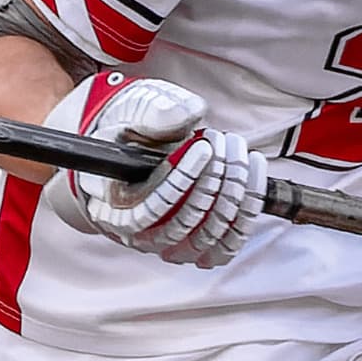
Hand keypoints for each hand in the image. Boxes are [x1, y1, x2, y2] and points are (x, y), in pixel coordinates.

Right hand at [48, 73, 266, 268]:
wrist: (136, 148)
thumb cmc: (133, 130)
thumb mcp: (133, 111)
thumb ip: (155, 112)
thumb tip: (188, 114)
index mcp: (109, 205)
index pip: (146, 209)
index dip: (178, 181)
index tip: (203, 146)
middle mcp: (134, 235)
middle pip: (178, 226)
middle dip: (211, 182)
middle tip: (225, 143)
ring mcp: (165, 246)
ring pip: (205, 238)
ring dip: (231, 194)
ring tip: (239, 153)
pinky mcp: (194, 249)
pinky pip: (225, 246)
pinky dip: (245, 212)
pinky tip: (252, 172)